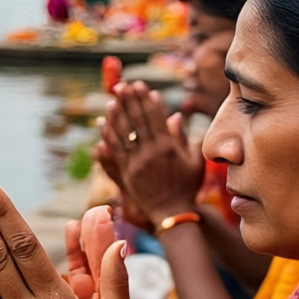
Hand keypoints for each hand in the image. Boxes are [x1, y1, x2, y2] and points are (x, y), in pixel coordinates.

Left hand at [98, 82, 204, 221]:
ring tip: (113, 98)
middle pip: (137, 121)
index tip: (141, 86)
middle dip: (130, 101)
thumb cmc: (187, 187)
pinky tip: (104, 124)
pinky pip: (115, 150)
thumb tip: (175, 116)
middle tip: (123, 85)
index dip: (146, 100)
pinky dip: (109, 136)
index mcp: (168, 147)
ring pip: (124, 133)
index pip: (154, 117)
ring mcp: (137, 163)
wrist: (173, 213)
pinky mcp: (127, 173)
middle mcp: (151, 153)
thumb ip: (185, 137)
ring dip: (117, 114)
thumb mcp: (195, 161)